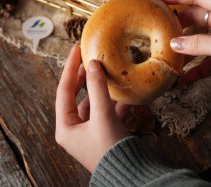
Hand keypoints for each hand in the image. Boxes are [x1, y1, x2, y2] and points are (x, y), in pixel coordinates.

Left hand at [55, 44, 127, 171]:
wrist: (132, 175)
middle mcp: (74, 130)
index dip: (70, 68)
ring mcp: (89, 133)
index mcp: (66, 127)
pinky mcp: (104, 135)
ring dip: (100, 89)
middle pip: (76, 96)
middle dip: (83, 77)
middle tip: (89, 58)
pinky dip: (114, 103)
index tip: (76, 50)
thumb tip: (93, 64)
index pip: (64, 90)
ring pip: (92, 103)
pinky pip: (106, 113)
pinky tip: (124, 96)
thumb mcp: (102, 114)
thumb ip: (97, 87)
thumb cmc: (111, 148)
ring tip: (106, 73)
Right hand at [157, 0, 210, 82]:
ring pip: (199, 40)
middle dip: (178, 23)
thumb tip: (174, 44)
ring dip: (185, 49)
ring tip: (167, 55)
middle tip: (158, 28)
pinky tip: (184, 79)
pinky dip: (196, 70)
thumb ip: (199, 44)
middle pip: (196, 17)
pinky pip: (208, 62)